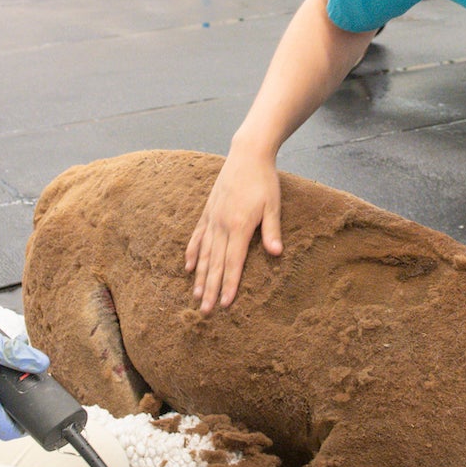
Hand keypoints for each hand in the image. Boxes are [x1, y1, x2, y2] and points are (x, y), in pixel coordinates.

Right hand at [185, 145, 282, 313]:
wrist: (247, 155)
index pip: (233, 262)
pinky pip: (198, 236)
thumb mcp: (273, 205)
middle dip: (210, 289)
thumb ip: (271, 230)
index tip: (224, 304)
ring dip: (200, 277)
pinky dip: (193, 253)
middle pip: (215, 263)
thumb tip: (276, 253)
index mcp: (238, 226)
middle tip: (205, 311)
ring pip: (204, 254)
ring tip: (195, 296)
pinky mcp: (208, 211)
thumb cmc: (264, 181)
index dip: (228, 285)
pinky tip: (189, 267)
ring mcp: (212, 218)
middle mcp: (221, 225)